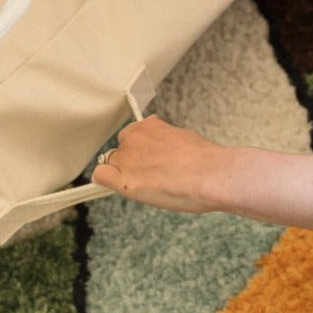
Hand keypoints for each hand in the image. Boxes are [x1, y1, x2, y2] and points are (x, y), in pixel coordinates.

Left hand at [91, 115, 231, 213]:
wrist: (211, 175)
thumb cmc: (206, 161)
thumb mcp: (185, 138)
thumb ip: (166, 140)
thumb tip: (163, 146)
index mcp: (149, 126)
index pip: (131, 135)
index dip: (138, 150)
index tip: (145, 158)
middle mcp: (133, 138)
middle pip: (120, 151)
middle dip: (131, 162)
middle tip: (150, 175)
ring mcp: (127, 158)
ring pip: (112, 164)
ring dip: (123, 174)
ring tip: (147, 185)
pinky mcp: (124, 180)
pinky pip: (100, 176)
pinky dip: (105, 181)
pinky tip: (117, 186)